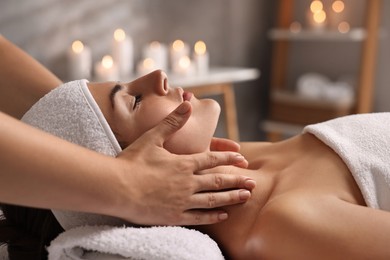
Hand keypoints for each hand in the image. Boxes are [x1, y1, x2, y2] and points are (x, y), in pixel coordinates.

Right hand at [116, 101, 254, 225]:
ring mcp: (182, 200)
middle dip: (236, 181)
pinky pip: (199, 217)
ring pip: (213, 200)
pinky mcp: (174, 215)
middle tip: (253, 183)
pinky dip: (213, 216)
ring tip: (245, 197)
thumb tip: (187, 103)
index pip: (212, 159)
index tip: (242, 159)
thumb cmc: (131, 162)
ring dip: (231, 198)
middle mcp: (187, 182)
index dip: (228, 158)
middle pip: (218, 181)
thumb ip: (172, 122)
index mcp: (183, 163)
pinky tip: (223, 215)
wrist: (116, 188)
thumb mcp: (152, 137)